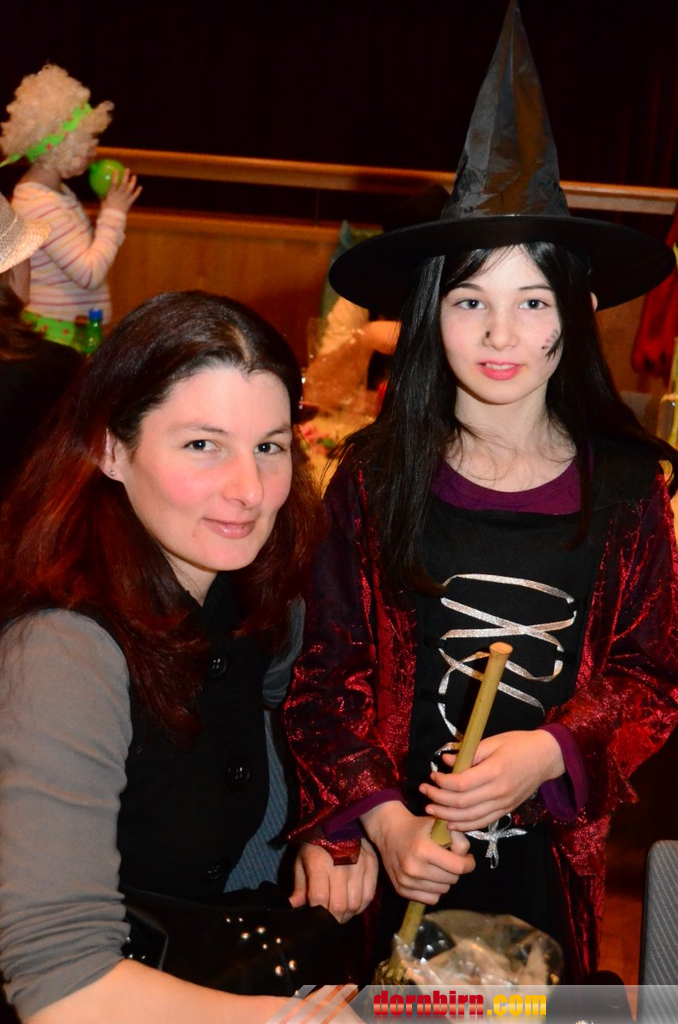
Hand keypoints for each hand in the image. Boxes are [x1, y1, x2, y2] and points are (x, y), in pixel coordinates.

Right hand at [102, 167, 141, 212]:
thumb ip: (102, 196)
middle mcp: (119, 195)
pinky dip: (138, 191)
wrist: (114, 219)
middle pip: (123, 183)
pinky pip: (135, 196)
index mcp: (112, 193)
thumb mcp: (103, 203)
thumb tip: (99, 191)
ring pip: (130, 188)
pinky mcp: (130, 202)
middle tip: (127, 169)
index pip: (113, 182)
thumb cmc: (106, 211)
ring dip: (133, 181)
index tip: (116, 169)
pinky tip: (140, 187)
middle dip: (126, 175)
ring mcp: (125, 198)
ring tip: (134, 176)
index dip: (115, 175)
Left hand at [289, 838, 377, 923]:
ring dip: (347, 914)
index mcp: (319, 862)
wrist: (338, 821)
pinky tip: (353, 904)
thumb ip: (299, 885)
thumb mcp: (302, 860)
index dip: (317, 913)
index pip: (319, 898)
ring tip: (341, 912)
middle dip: (333, 919)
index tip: (316, 916)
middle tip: (330, 919)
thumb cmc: (315, 844)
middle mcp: (341, 864)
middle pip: (339, 906)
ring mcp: (359, 865)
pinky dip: (361, 906)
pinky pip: (369, 896)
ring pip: (355, 904)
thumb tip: (294, 906)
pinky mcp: (372, 865)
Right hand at [361, 801, 473, 903]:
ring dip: (444, 880)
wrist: (388, 831)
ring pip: (443, 891)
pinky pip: (431, 899)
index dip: (469, 863)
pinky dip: (434, 891)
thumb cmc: (417, 826)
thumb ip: (457, 838)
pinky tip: (429, 877)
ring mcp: (406, 881)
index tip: (468, 859)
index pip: (458, 867)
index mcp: (423, 849)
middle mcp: (413, 868)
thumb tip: (465, 857)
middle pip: (452, 879)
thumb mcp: (438, 824)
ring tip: (438, 867)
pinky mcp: (401, 890)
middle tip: (449, 860)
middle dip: (455, 870)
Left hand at [419, 730, 564, 831]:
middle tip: (424, 791)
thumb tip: (446, 761)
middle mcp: (499, 792)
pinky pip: (482, 823)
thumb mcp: (493, 741)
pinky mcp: (506, 811)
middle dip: (438, 800)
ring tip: (430, 810)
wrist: (546, 757)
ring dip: (447, 816)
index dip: (442, 782)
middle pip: (462, 803)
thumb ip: (468, 753)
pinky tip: (450, 823)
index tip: (432, 775)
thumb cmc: (518, 744)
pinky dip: (464, 825)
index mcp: (495, 771)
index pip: (461, 784)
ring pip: (470, 817)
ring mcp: (503, 804)